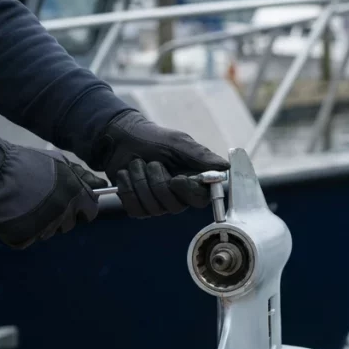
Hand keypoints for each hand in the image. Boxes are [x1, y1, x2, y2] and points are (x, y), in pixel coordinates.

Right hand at [0, 132, 106, 248]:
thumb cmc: (26, 163)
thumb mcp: (59, 161)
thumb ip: (82, 176)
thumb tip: (102, 185)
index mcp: (76, 194)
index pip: (91, 211)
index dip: (82, 208)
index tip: (73, 203)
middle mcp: (64, 212)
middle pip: (70, 224)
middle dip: (62, 216)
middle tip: (43, 202)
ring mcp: (45, 226)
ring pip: (50, 232)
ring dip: (42, 223)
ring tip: (26, 205)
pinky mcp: (25, 237)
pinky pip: (30, 239)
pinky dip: (23, 231)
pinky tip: (15, 215)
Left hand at [90, 110, 229, 218]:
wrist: (122, 139)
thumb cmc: (153, 139)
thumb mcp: (178, 143)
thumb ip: (200, 156)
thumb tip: (226, 166)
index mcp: (193, 181)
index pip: (200, 199)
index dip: (188, 191)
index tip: (177, 178)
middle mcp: (178, 196)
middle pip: (173, 206)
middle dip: (157, 182)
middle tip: (151, 162)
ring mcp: (158, 203)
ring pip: (152, 208)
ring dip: (140, 182)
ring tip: (137, 164)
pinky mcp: (138, 207)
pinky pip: (135, 209)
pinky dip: (127, 190)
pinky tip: (126, 175)